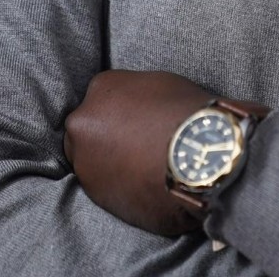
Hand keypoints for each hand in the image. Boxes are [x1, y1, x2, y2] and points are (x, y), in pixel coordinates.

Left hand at [63, 70, 267, 235]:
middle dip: (104, 137)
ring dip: (108, 163)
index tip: (135, 122)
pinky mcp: (94, 194)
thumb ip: (135, 94)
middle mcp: (83, 122)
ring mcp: (84, 160)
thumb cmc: (185, 115)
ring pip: (90, 160)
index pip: (101, 98)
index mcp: (101, 88)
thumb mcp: (160, 85)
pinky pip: (102, 186)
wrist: (195, 157)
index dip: (120, 112)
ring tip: (140, 168)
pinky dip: (117, 185)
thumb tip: (134, 107)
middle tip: (134, 145)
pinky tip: (140, 183)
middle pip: (86, 130)